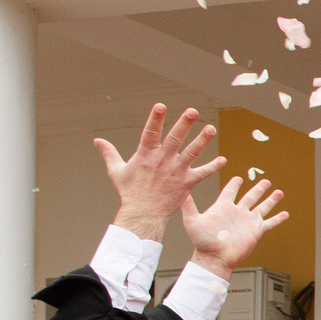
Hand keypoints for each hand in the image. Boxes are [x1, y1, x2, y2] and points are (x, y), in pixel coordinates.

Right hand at [97, 106, 223, 241]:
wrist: (143, 214)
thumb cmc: (130, 192)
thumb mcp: (116, 170)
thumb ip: (110, 153)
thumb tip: (97, 140)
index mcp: (146, 154)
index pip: (150, 132)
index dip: (155, 119)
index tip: (161, 105)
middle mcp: (162, 160)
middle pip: (174, 138)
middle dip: (183, 124)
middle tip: (192, 111)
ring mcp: (176, 171)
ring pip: (191, 152)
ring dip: (202, 141)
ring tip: (211, 129)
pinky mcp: (186, 183)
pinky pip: (202, 173)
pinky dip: (213, 167)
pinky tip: (223, 160)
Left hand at [181, 177, 287, 277]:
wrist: (215, 258)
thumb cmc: (202, 242)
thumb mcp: (192, 220)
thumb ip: (188, 205)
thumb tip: (181, 192)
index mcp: (223, 207)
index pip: (230, 191)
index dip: (235, 184)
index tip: (239, 178)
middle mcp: (237, 213)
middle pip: (250, 196)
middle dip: (258, 189)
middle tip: (265, 181)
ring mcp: (247, 222)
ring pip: (262, 207)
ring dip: (271, 199)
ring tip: (278, 192)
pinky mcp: (256, 232)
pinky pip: (269, 223)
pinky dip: (278, 218)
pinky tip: (285, 213)